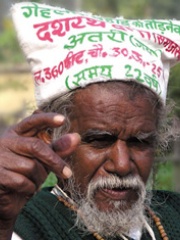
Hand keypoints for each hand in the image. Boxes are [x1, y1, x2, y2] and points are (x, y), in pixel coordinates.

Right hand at [0, 111, 79, 235]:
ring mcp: (0, 157)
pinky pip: (22, 181)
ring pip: (31, 166)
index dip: (47, 119)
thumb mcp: (42, 158)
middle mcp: (6, 141)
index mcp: (17, 133)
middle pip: (36, 146)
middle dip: (54, 161)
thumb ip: (57, 148)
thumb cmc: (26, 173)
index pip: (33, 121)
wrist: (6, 196)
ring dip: (39, 178)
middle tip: (67, 173)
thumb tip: (76, 137)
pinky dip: (30, 188)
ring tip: (35, 182)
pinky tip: (26, 189)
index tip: (63, 119)